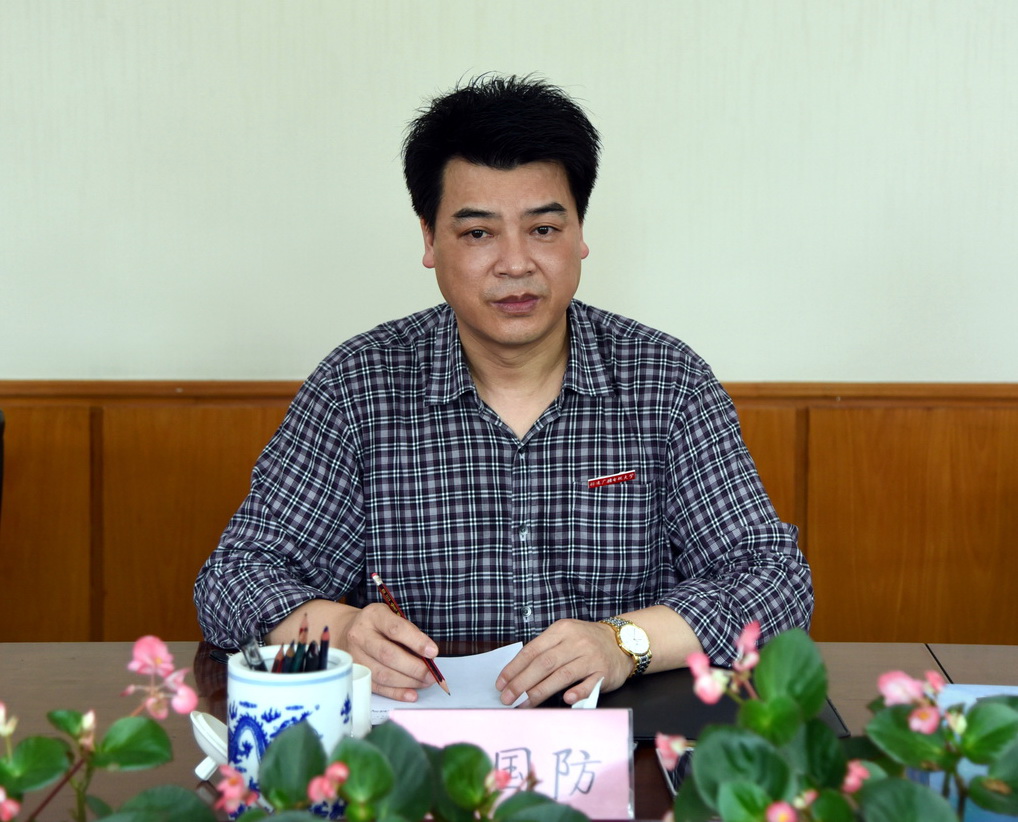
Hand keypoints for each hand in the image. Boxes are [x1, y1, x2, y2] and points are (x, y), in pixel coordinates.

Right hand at [337, 602, 441, 701]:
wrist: (346, 631)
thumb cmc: (377, 625)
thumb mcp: (392, 617)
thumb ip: (409, 633)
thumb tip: (429, 656)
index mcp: (373, 616)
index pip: (396, 629)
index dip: (416, 642)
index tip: (433, 652)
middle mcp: (360, 635)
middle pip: (388, 655)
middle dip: (414, 667)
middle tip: (431, 675)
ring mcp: (355, 656)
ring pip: (383, 674)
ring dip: (408, 682)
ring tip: (425, 683)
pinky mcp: (355, 674)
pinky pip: (377, 687)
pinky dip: (396, 693)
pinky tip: (411, 694)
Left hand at [494, 619, 631, 706]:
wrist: (622, 642)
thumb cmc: (586, 641)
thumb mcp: (565, 636)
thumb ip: (545, 650)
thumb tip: (516, 674)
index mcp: (561, 630)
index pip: (532, 650)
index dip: (514, 668)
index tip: (501, 683)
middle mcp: (575, 642)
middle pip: (544, 664)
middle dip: (522, 683)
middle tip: (507, 698)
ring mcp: (590, 657)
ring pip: (561, 675)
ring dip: (540, 692)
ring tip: (524, 705)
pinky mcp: (603, 672)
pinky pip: (588, 684)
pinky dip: (577, 692)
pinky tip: (565, 700)